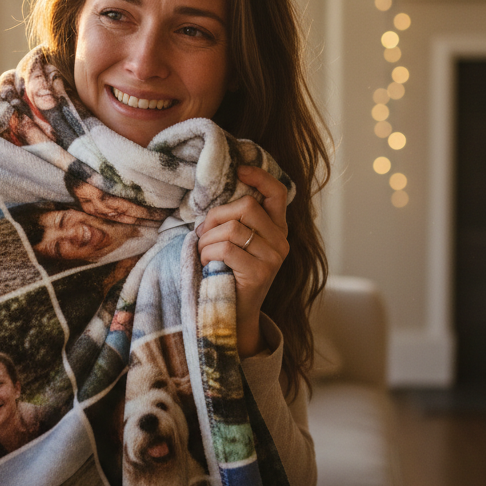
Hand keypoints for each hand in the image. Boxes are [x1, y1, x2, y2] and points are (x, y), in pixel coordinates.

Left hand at [196, 165, 289, 357]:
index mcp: (278, 229)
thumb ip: (236, 221)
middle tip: (203, 232)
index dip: (260, 176)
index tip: (240, 171)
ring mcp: (274, 258)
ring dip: (207, 239)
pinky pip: (226, 249)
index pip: (277, 192)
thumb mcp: (238, 243)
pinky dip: (207, 253)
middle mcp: (281, 241)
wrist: (234, 314)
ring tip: (203, 251)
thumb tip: (214, 201)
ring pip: (232, 228)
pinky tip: (206, 262)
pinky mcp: (260, 273)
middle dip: (217, 216)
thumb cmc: (229, 273)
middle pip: (247, 206)